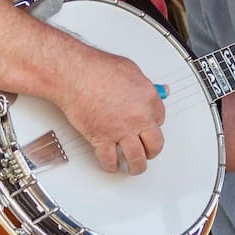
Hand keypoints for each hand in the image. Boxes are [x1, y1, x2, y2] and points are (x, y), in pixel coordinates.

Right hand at [55, 51, 165, 174]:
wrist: (73, 73)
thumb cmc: (95, 67)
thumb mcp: (129, 69)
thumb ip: (144, 83)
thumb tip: (158, 89)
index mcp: (148, 98)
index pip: (160, 118)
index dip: (154, 125)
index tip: (149, 128)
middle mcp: (138, 116)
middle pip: (155, 143)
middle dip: (152, 150)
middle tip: (148, 151)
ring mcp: (121, 130)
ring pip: (137, 158)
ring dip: (136, 166)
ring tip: (134, 167)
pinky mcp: (102, 138)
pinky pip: (110, 160)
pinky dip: (111, 166)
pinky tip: (112, 165)